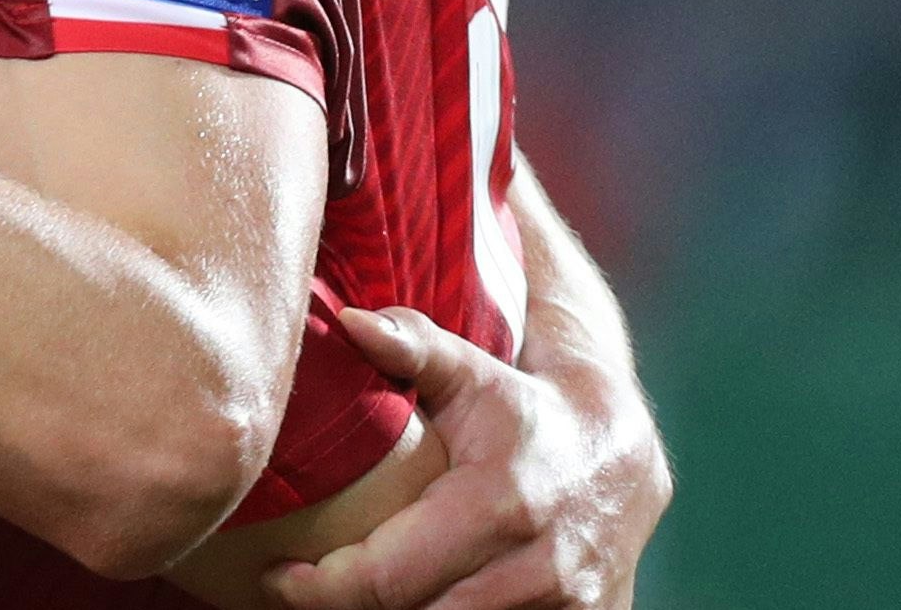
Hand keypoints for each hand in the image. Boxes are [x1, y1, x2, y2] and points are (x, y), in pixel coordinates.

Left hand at [265, 307, 668, 609]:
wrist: (621, 454)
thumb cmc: (524, 410)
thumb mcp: (472, 371)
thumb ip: (412, 345)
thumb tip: (349, 321)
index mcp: (499, 505)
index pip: (389, 577)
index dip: (323, 588)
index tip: (279, 576)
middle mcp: (539, 568)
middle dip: (352, 609)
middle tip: (305, 586)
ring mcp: (569, 606)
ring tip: (355, 593)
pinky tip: (418, 600)